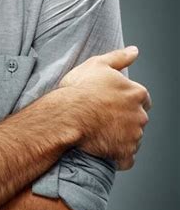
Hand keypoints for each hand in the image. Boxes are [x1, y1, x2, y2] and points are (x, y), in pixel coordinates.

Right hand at [58, 46, 150, 169]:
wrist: (67, 115)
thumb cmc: (80, 89)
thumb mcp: (97, 64)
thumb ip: (119, 57)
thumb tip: (134, 51)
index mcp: (136, 93)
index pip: (142, 99)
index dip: (126, 101)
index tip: (111, 104)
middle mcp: (140, 114)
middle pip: (138, 119)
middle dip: (124, 119)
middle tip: (102, 118)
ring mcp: (134, 135)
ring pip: (133, 138)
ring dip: (120, 137)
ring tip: (99, 132)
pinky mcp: (124, 152)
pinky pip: (126, 158)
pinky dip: (118, 156)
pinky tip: (104, 150)